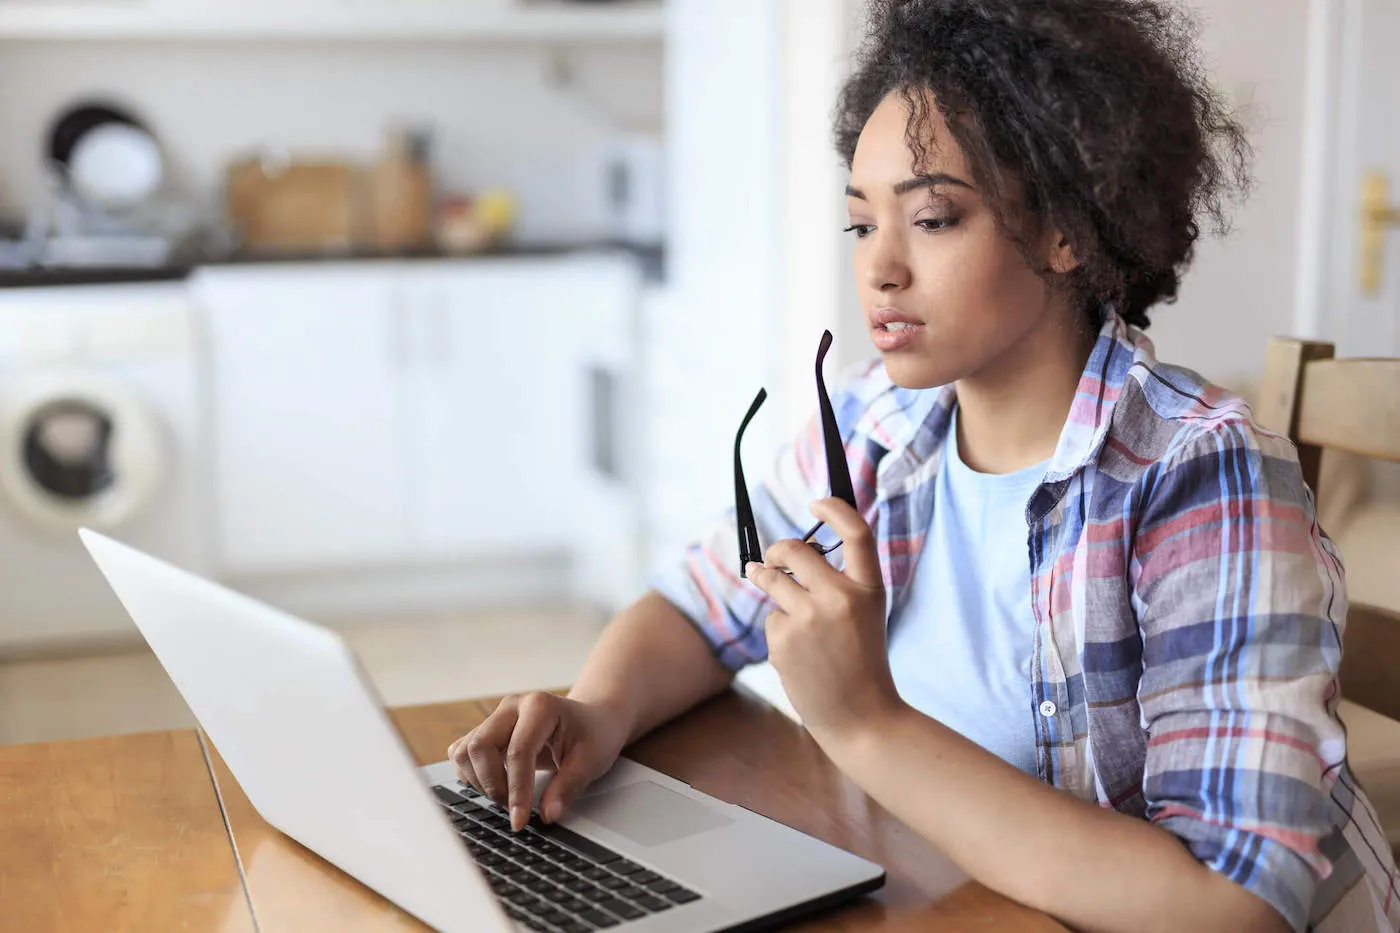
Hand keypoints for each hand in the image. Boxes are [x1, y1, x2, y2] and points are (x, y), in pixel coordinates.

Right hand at [448, 692, 627, 830]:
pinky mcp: (487, 730)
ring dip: (479, 781)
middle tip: (514, 809)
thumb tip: (547, 815)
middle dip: (493, 785)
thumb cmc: (594, 735)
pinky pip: (462, 752)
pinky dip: (471, 774)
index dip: (516, 791)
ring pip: (465, 750)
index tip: (519, 821)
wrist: (592, 719)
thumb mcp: (592, 761)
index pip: (518, 752)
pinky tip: (495, 784)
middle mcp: (512, 707)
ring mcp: (496, 717)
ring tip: (506, 796)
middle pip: (480, 746)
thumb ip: (568, 787)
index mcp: (540, 706)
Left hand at [745, 497, 905, 747]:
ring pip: (772, 580)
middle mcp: (840, 597)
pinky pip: (772, 618)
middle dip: (777, 550)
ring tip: (766, 583)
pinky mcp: (784, 639)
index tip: (816, 503)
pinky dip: (779, 630)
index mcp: (869, 589)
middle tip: (772, 558)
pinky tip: (798, 653)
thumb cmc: (862, 661)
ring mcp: (810, 618)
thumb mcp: (865, 614)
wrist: (861, 717)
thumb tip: (791, 553)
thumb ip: (839, 583)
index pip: (856, 532)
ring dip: (765, 579)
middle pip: (794, 550)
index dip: (834, 509)